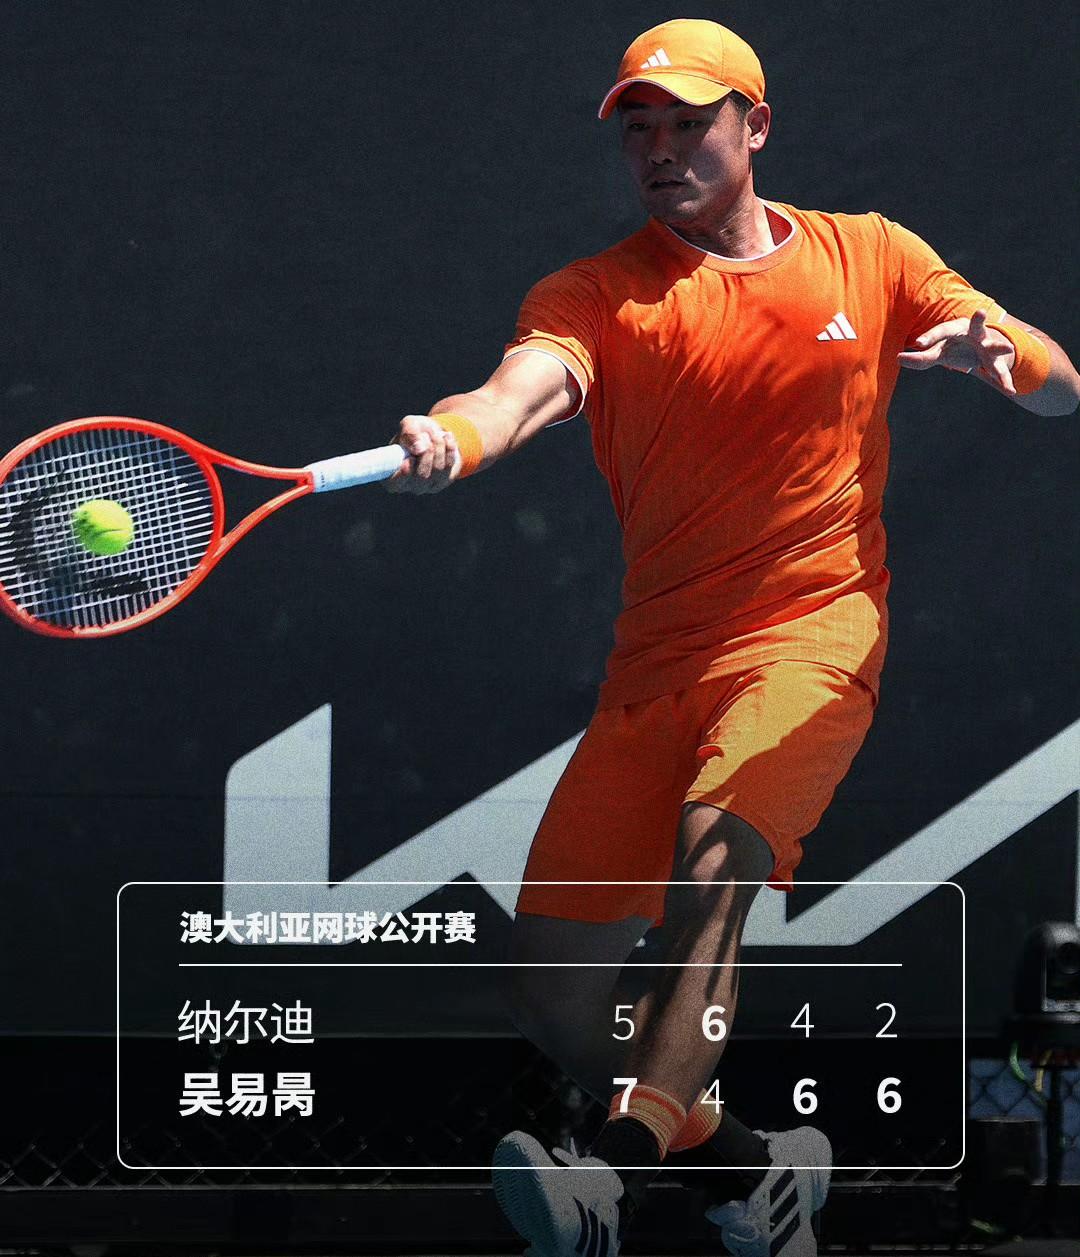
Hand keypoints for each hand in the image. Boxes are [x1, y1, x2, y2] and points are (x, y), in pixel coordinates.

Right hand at [385, 415, 460, 493]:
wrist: (433, 434)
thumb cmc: (415, 431)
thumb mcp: (409, 425)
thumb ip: (409, 434)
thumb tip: (419, 449)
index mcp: (392, 474)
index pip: (394, 483)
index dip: (403, 474)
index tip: (410, 458)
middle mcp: (408, 484)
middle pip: (422, 475)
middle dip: (427, 451)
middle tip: (426, 435)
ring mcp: (426, 486)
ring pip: (437, 469)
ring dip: (439, 446)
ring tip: (435, 434)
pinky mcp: (442, 481)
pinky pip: (449, 466)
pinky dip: (449, 448)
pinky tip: (446, 438)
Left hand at [897, 309, 1016, 394]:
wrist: (980, 349)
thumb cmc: (953, 347)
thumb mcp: (936, 353)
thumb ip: (920, 357)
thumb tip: (897, 358)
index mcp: (956, 328)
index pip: (941, 331)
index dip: (929, 337)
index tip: (917, 344)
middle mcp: (975, 333)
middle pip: (976, 326)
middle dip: (978, 320)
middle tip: (981, 313)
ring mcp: (988, 346)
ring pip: (994, 346)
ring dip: (1000, 347)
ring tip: (1008, 348)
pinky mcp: (996, 360)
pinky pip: (1000, 371)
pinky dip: (1005, 381)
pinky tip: (1010, 391)